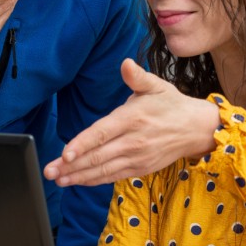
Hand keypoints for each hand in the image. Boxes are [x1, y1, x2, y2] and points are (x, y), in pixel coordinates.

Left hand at [44, 59, 219, 185]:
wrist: (196, 129)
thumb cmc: (171, 105)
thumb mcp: (156, 85)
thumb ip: (137, 77)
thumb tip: (125, 64)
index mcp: (132, 118)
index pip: (102, 134)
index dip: (82, 145)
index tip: (65, 154)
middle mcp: (133, 141)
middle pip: (97, 156)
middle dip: (71, 166)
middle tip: (49, 171)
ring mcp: (136, 157)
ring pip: (103, 170)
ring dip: (78, 176)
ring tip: (58, 180)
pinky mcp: (139, 168)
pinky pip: (113, 176)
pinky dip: (94, 180)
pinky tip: (78, 181)